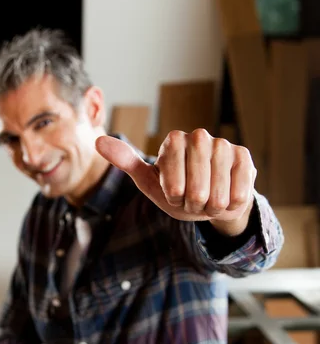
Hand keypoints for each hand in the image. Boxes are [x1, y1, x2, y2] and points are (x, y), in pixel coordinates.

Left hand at [96, 129, 255, 233]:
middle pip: (197, 185)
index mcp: (174, 140)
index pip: (173, 170)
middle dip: (193, 202)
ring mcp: (225, 145)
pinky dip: (230, 205)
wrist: (211, 201)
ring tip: (208, 201)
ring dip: (212, 206)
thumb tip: (98, 140)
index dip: (175, 189)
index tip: (174, 194)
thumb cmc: (177, 191)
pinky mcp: (245, 158)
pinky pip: (239, 193)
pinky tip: (227, 198)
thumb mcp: (150, 182)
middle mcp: (200, 137)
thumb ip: (126, 161)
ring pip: (219, 192)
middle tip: (192, 201)